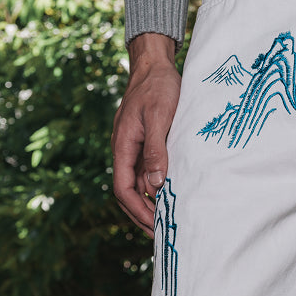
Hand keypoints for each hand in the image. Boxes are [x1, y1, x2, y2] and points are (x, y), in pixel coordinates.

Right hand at [112, 32, 180, 236]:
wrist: (154, 64)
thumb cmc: (158, 87)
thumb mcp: (160, 117)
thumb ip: (156, 150)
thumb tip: (155, 184)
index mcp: (123, 146)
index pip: (123, 188)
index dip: (137, 210)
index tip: (153, 225)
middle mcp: (125, 150)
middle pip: (130, 191)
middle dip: (143, 213)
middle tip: (162, 232)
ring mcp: (135, 147)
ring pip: (140, 182)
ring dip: (151, 201)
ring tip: (169, 219)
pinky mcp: (145, 142)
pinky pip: (148, 170)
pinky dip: (157, 185)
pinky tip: (172, 193)